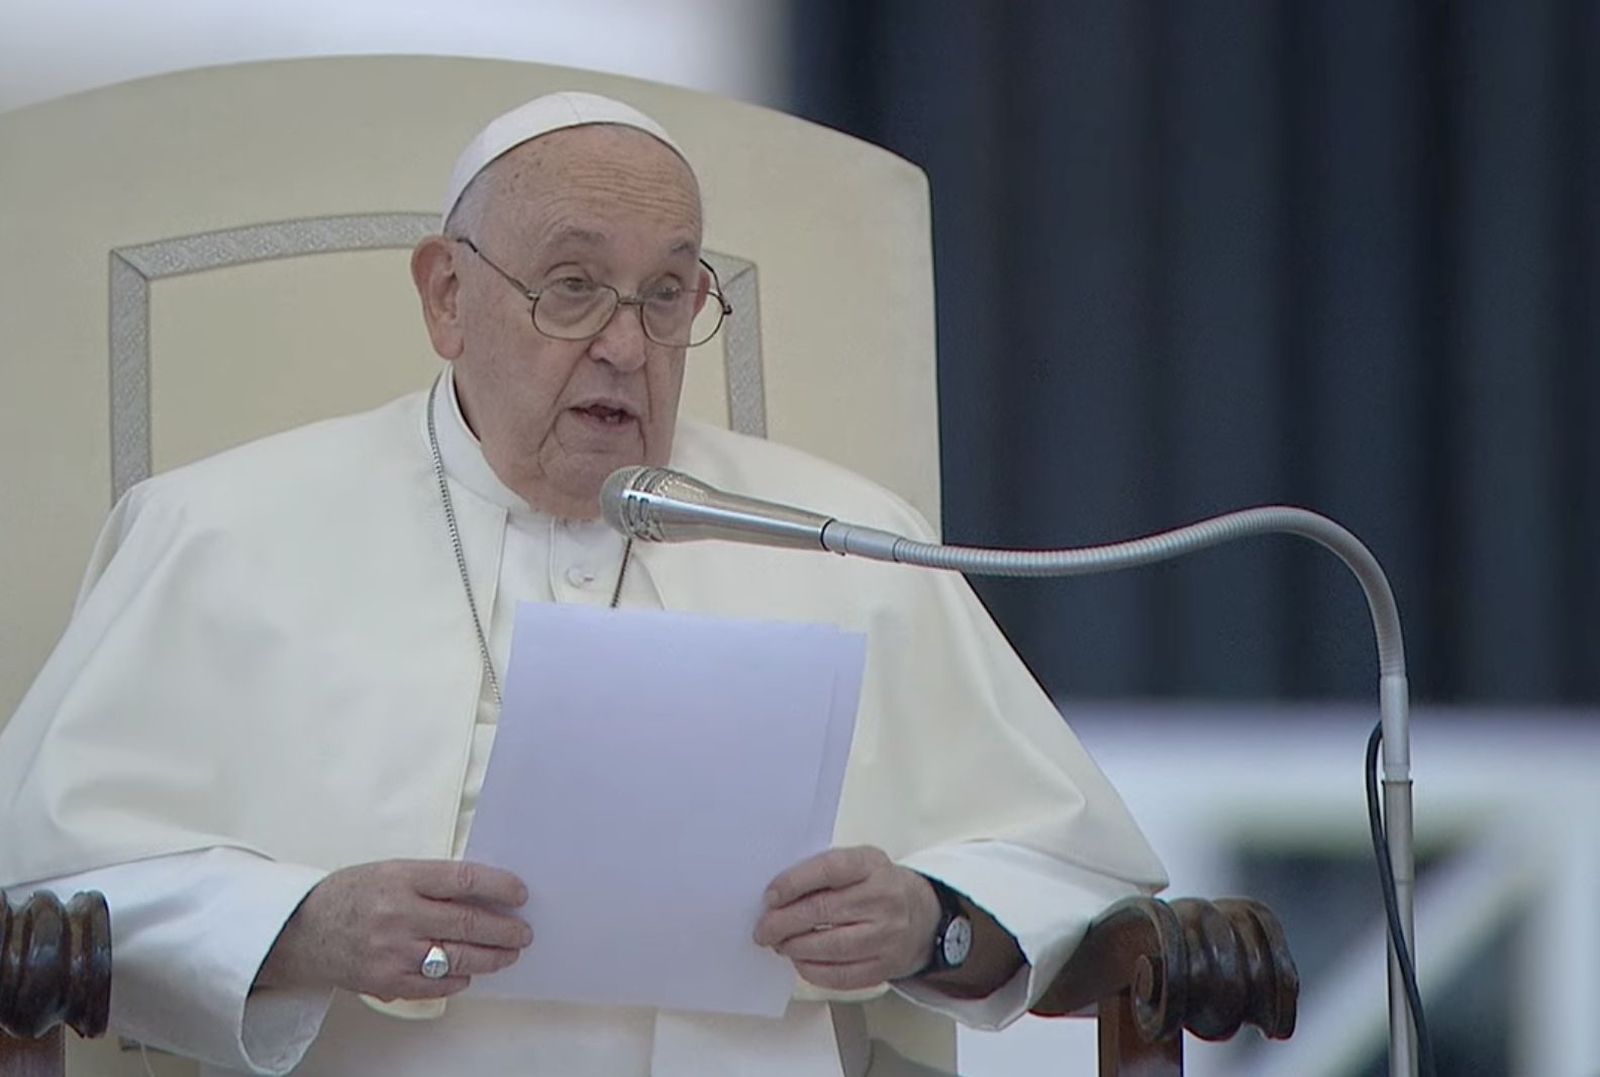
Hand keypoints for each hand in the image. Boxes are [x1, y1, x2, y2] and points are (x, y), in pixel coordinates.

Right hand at [254, 859, 531, 1000]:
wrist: (300, 931)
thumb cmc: (351, 895)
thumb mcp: (390, 871)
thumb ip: (432, 881)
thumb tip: (483, 892)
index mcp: (400, 878)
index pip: (464, 879)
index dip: (499, 886)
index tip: (520, 893)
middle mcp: (398, 914)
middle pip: (467, 922)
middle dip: (504, 929)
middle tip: (523, 932)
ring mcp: (392, 952)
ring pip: (457, 957)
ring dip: (491, 957)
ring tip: (509, 953)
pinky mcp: (386, 982)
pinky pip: (435, 984)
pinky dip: (458, 979)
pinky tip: (469, 972)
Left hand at [753, 846, 939, 990]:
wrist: (924, 915)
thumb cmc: (877, 886)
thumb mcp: (859, 864)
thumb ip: (823, 873)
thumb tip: (776, 896)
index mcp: (872, 864)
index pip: (829, 870)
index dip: (794, 883)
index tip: (769, 897)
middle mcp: (883, 898)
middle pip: (824, 911)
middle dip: (784, 922)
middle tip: (763, 930)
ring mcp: (887, 935)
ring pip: (831, 947)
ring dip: (796, 948)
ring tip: (779, 945)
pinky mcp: (886, 966)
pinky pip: (842, 975)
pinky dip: (813, 970)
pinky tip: (800, 961)